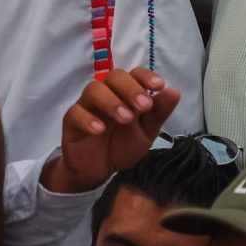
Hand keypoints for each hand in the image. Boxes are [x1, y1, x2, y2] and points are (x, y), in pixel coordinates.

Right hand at [46, 68, 176, 193]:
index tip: (159, 86)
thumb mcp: (146, 133)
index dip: (145, 76)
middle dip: (131, 88)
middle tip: (144, 106)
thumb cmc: (122, 146)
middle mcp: (106, 94)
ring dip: (112, 101)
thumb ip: (158, 113)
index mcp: (125, 93)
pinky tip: (99, 129)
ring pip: (93, 89)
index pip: (134, 74)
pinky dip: (88, 119)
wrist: (99, 171)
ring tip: (126, 119)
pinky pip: (75, 113)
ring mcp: (87, 106)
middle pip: (113, 76)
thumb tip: (174, 91)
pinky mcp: (71, 121)